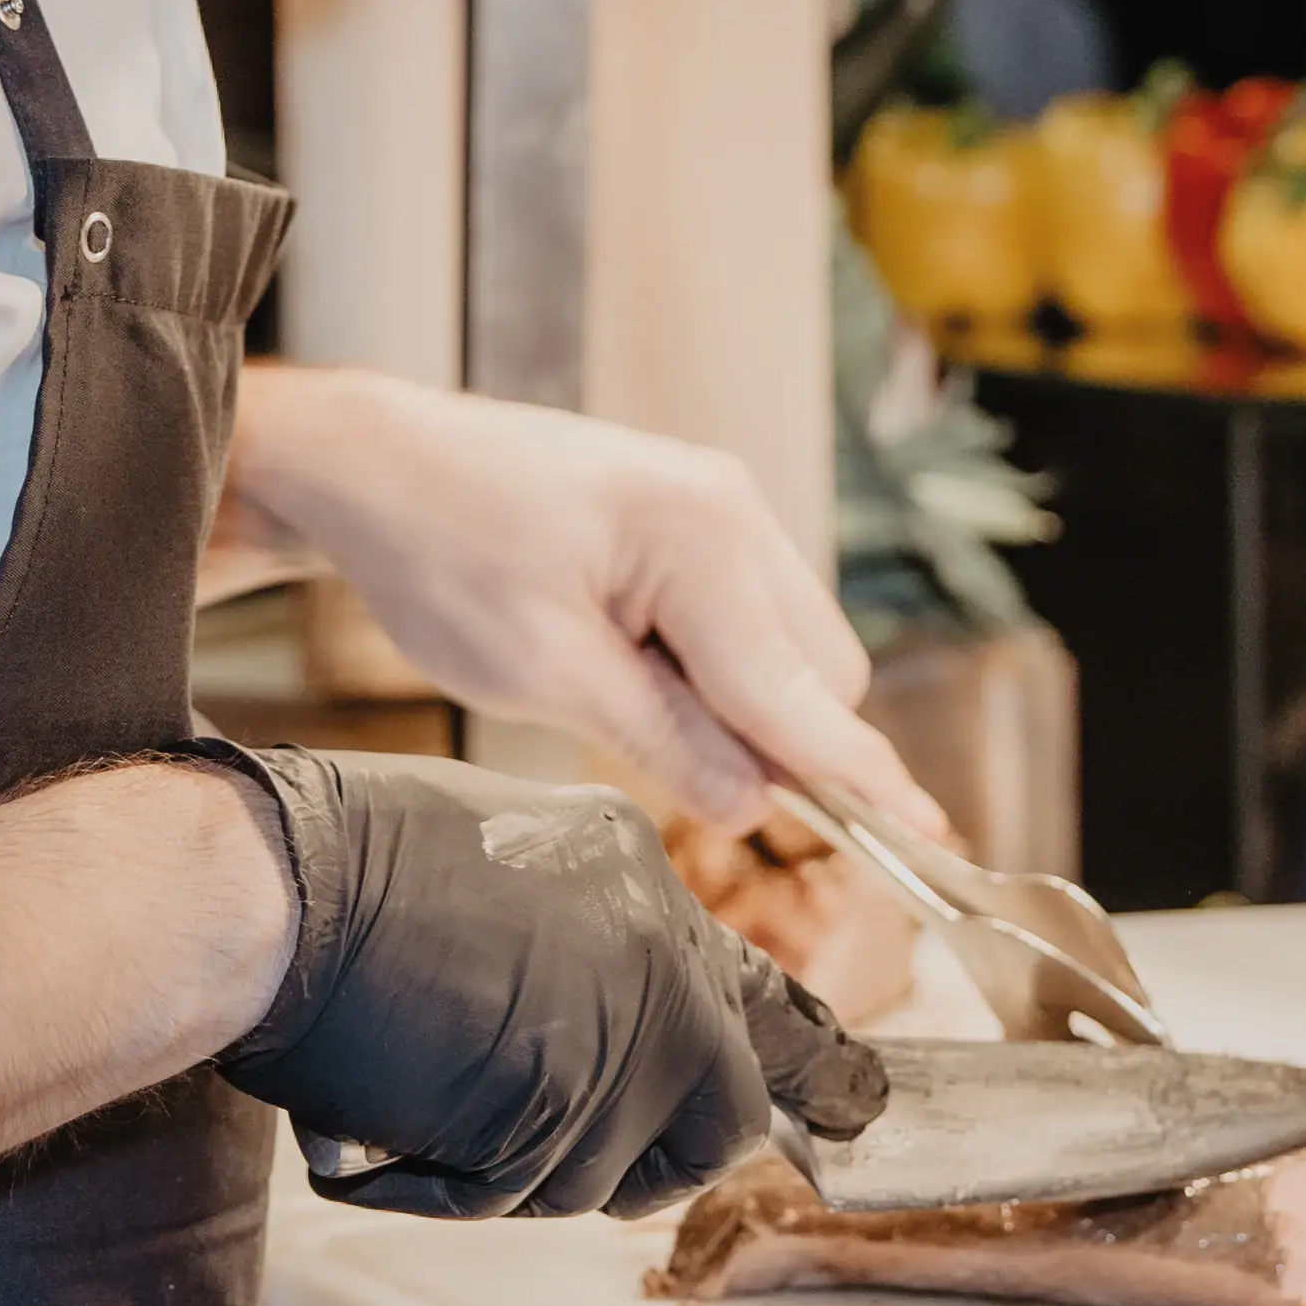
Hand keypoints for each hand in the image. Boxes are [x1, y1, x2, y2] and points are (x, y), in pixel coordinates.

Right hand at [219, 750, 883, 1220]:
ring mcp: (627, 1039)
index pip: (758, 996)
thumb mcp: (501, 862)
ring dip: (510, 1163)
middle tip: (550, 1138)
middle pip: (718, 1114)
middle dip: (653, 1157)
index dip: (805, 1066)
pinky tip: (390, 1111)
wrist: (281, 890)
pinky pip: (509, 1194)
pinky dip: (441, 1181)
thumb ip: (580, 942)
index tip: (853, 1106)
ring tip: (419, 1081)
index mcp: (642, 877)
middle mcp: (663, 956)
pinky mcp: (566, 1115)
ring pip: (600, 1174)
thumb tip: (595, 1021)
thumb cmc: (340, 863)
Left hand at [227, 364, 942, 836]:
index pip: (803, 695)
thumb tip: (754, 807)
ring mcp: (717, 504)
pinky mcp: (691, 514)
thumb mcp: (545, 673)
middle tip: (661, 760)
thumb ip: (664, 741)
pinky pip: (744, 615)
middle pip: (818, 673)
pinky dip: (709, 663)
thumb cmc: (442, 554)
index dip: (861, 781)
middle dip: (774, 740)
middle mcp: (734, 510)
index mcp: (705, 539)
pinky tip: (619, 657)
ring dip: (735, 701)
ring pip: (787, 647)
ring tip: (608, 688)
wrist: (376, 463)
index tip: (929, 842)